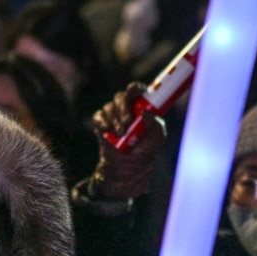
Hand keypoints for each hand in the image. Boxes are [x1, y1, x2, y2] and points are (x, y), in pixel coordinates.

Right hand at [89, 83, 166, 199]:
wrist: (127, 167)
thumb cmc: (145, 150)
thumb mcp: (157, 138)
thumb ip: (155, 124)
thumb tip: (145, 112)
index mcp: (141, 107)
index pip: (137, 91)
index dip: (134, 89)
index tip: (133, 91)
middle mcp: (126, 107)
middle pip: (121, 97)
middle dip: (124, 108)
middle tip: (128, 123)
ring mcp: (112, 114)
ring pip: (110, 107)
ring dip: (115, 120)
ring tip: (121, 135)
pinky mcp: (100, 122)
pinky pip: (99, 116)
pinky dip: (103, 123)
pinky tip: (108, 132)